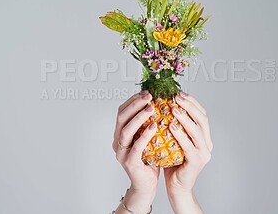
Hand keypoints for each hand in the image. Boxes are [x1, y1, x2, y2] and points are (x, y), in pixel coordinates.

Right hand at [113, 91, 157, 212]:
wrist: (146, 186)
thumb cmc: (149, 160)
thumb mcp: (148, 139)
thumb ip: (149, 124)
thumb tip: (160, 103)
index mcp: (120, 134)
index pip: (122, 111)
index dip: (133, 100)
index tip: (146, 92)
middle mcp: (118, 141)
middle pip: (121, 118)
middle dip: (135, 104)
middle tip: (149, 96)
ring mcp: (122, 152)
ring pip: (126, 131)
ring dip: (138, 117)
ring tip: (151, 108)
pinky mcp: (129, 162)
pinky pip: (136, 146)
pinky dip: (144, 135)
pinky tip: (154, 126)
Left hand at [164, 92, 212, 213]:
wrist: (177, 187)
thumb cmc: (173, 163)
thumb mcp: (174, 141)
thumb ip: (174, 126)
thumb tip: (164, 105)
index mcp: (204, 138)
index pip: (201, 115)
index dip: (192, 102)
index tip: (179, 93)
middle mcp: (207, 144)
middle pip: (202, 119)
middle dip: (189, 106)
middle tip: (176, 96)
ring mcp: (203, 153)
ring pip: (197, 131)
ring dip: (185, 117)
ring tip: (173, 108)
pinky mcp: (196, 162)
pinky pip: (188, 145)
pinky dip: (180, 134)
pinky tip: (171, 125)